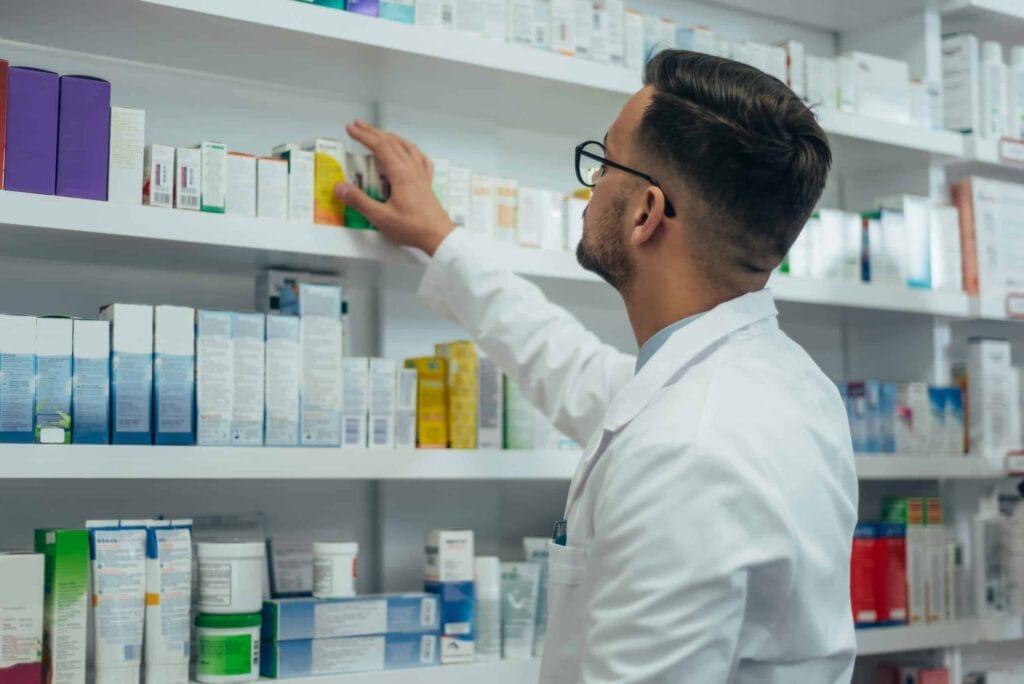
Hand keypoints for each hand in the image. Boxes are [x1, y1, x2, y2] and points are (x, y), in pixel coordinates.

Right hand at [334, 120, 453, 255]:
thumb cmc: (413, 228)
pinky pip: (419, 158)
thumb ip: (359, 201)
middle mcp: (412, 169)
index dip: (363, 136)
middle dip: (373, 132)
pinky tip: (409, 150)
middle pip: (392, 142)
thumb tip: (340, 187)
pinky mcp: (427, 183)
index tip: (351, 129)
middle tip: (358, 125)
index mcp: (401, 174)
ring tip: (379, 133)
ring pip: (406, 147)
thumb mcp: (381, 217)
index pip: (380, 146)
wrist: (439, 237)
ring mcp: (421, 175)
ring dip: (390, 137)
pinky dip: (410, 149)